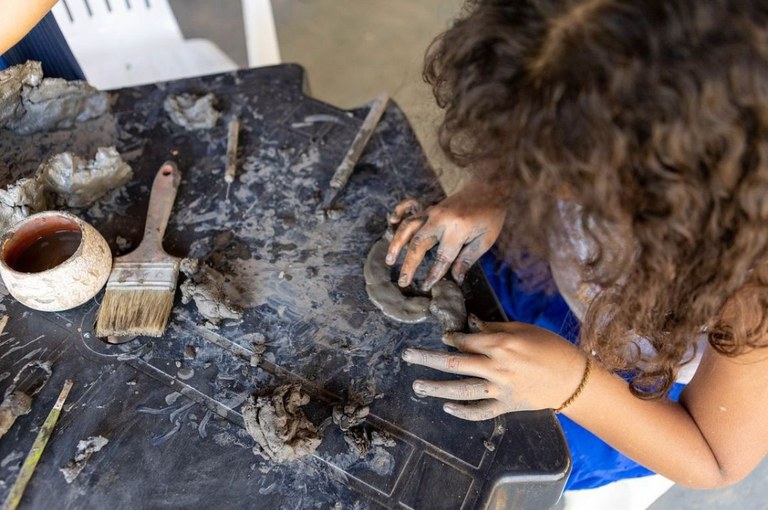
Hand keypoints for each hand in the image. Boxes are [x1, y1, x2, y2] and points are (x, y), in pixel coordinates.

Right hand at [386, 179, 505, 290]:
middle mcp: (440, 219)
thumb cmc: (490, 216)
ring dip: (396, 244)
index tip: (425, 286)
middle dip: (408, 265)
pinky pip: (408, 210)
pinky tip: (391, 224)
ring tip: (389, 261)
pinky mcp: (429, 207)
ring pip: (408, 227)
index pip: (442, 257)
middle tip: (402, 282)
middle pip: (418, 244)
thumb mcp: (486, 240)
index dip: (433, 274)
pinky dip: (398, 215)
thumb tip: (456, 279)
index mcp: (457, 229)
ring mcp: (432, 211)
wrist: (488, 188)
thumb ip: (468, 259)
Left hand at [401, 316, 587, 420]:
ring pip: (460, 388)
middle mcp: (497, 366)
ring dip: (436, 387)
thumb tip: (473, 324)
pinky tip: (446, 407)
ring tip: (417, 385)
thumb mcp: (523, 329)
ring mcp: (500, 388)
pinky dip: (462, 411)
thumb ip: (495, 328)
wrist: (574, 378)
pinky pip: (479, 411)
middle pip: (454, 362)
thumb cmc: (551, 347)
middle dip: (427, 358)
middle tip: (407, 355)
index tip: (443, 337)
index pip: (465, 340)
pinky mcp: (506, 405)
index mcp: (501, 344)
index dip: (451, 338)